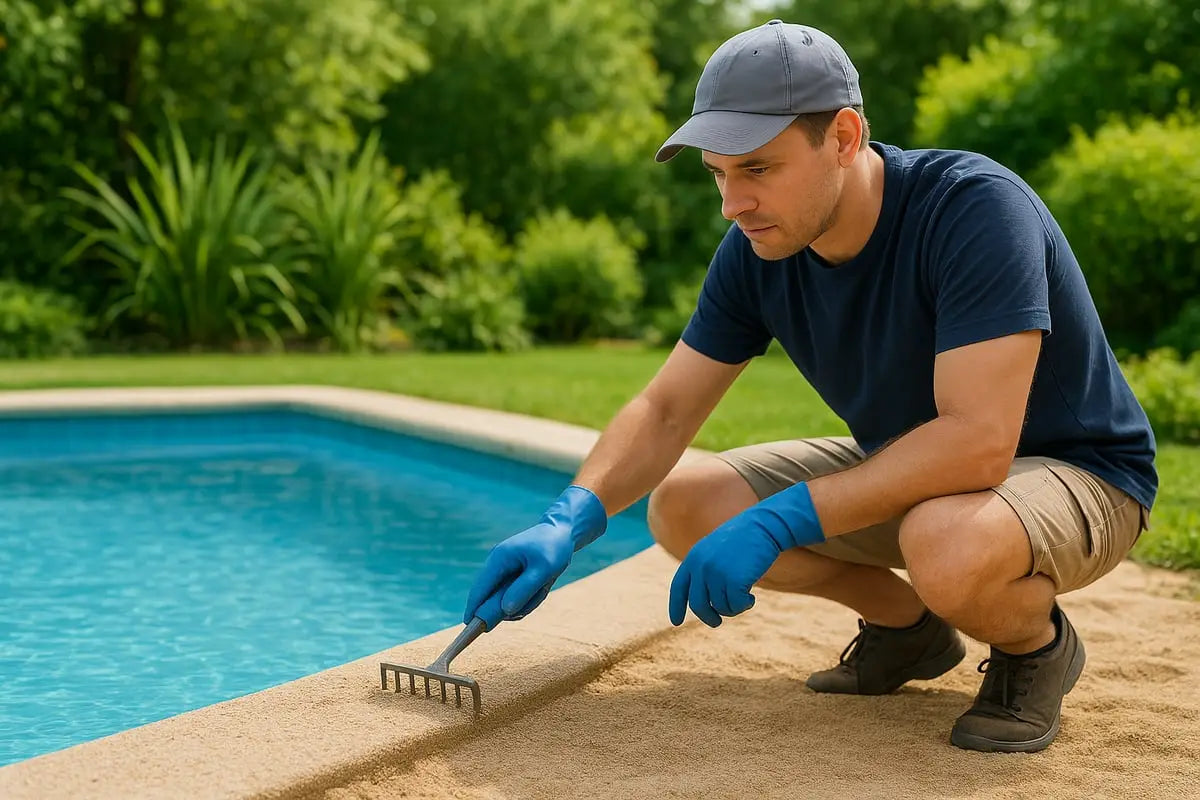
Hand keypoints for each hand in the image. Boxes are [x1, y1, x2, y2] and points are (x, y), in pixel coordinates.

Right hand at [463, 485, 606, 625]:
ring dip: (525, 601)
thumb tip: (505, 610)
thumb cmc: (553, 549)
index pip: (479, 589)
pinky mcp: (511, 576)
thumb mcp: (543, 570)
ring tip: (543, 587)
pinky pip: (515, 596)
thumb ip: (523, 589)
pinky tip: (542, 587)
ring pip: (506, 600)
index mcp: (499, 559)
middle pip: (492, 598)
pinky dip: (529, 597)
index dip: (473, 608)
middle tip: (535, 596)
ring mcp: (502, 570)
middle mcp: (496, 564)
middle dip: (512, 606)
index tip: (468, 627)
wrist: (562, 533)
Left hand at [669, 481, 824, 626]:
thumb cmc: (743, 539)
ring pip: (720, 607)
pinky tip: (752, 597)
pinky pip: (736, 605)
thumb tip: (704, 603)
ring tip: (744, 597)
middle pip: (698, 604)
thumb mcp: (716, 551)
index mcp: (694, 558)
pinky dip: (744, 605)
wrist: (762, 526)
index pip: (679, 587)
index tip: (676, 623)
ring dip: (733, 608)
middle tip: (716, 622)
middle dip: (708, 616)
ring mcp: (716, 573)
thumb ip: (705, 571)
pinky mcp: (733, 580)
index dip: (676, 606)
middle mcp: (701, 567)